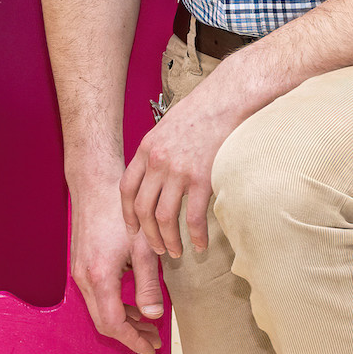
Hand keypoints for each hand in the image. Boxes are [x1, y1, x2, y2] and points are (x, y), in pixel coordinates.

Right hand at [67, 176, 166, 353]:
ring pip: (99, 309)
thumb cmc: (120, 213)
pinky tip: (134, 302)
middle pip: (104, 322)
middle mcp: (83, 278)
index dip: (133, 341)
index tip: (151, 349)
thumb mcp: (144, 248)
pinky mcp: (80, 264)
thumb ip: (149, 285)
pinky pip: (96, 296)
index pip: (114, 324)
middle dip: (130, 335)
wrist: (95, 185)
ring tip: (149, 324)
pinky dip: (115, 305)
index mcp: (99, 277)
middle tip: (155, 340)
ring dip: (123, 320)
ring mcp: (79, 272)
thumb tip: (155, 316)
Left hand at [123, 76, 243, 260]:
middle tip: (156, 251)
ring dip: (168, 241)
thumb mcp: (166, 129)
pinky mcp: (202, 178)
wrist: (226, 100)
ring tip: (176, 253)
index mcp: (146, 150)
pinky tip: (199, 245)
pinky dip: (195, 236)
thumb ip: (157, 152)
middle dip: (147, 236)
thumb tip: (154, 176)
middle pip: (142, 209)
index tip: (134, 231)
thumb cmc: (200, 113)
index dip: (127, 215)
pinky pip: (193, 216)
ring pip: (164, 217)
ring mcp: (179, 171)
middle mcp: (158, 162)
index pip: (126, 190)